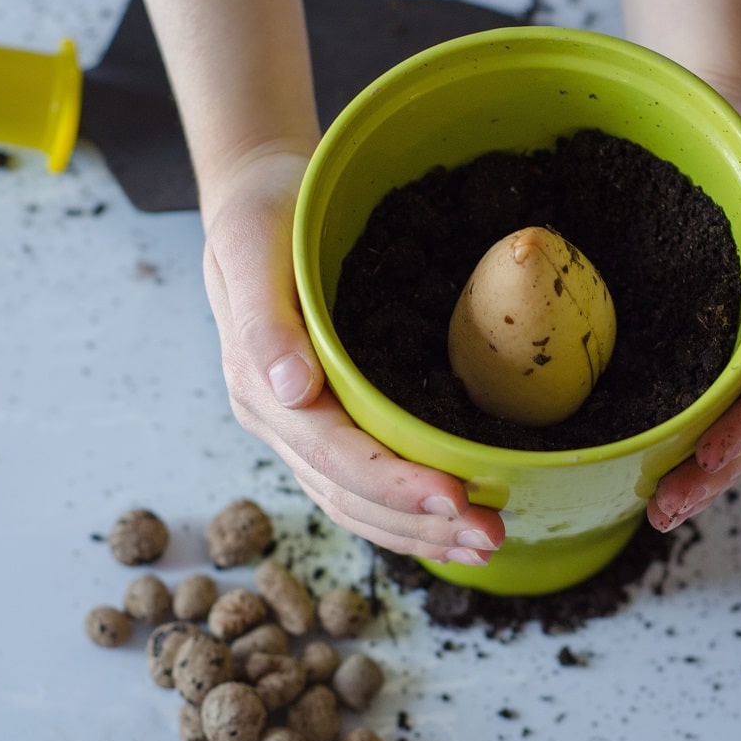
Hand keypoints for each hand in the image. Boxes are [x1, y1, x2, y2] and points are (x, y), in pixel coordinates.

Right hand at [201, 150, 504, 563]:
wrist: (256, 198)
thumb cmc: (260, 214)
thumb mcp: (249, 245)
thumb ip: (263, 320)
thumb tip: (291, 389)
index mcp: (260, 385)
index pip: (332, 454)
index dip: (392, 483)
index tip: (454, 498)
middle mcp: (278, 418)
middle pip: (349, 495)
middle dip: (420, 524)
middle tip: (492, 536)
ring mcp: (298, 427)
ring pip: (356, 503)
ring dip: (420, 532)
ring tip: (486, 543)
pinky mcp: (322, 422)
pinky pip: (360, 485)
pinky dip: (406, 511)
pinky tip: (451, 520)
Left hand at [648, 94, 740, 531]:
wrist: (710, 124)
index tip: (711, 461)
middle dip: (712, 471)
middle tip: (666, 510)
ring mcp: (721, 342)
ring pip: (710, 418)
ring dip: (686, 467)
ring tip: (652, 509)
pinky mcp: (680, 337)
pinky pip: (675, 391)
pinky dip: (659, 429)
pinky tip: (627, 459)